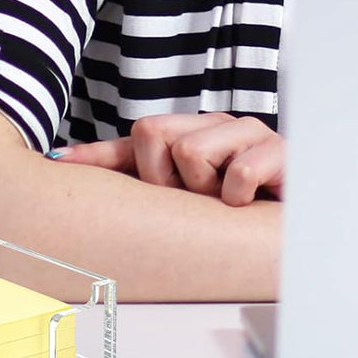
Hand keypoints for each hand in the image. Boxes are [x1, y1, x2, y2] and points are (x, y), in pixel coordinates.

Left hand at [48, 113, 283, 206]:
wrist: (298, 232)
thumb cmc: (237, 212)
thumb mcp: (177, 194)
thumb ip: (126, 171)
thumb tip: (59, 159)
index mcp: (193, 132)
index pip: (141, 134)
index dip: (124, 164)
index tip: (91, 171)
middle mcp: (219, 125)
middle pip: (157, 135)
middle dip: (167, 180)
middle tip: (196, 200)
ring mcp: (251, 133)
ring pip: (193, 151)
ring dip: (206, 190)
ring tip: (226, 203)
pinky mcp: (281, 151)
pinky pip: (238, 174)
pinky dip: (240, 198)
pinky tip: (253, 206)